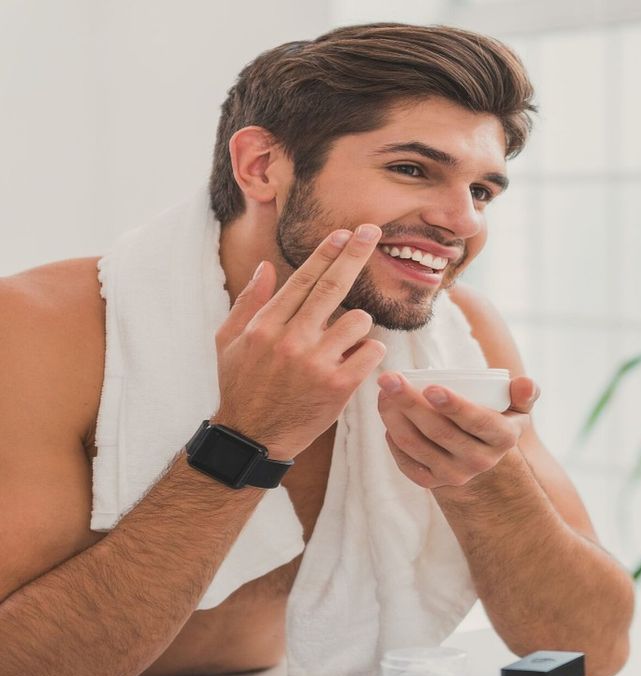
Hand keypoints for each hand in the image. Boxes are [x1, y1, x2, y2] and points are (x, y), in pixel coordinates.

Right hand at [212, 225, 386, 459]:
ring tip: (344, 341)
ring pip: (359, 320)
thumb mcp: (228, 342)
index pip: (302, 279)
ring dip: (358, 325)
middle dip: (355, 254)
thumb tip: (265, 267)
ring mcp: (316, 363)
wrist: (252, 439)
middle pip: (332, 286)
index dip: (326, 253)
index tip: (344, 233)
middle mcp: (291, 339)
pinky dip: (370, 351)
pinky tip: (356, 359)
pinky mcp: (339, 386)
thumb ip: (248, 303)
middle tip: (372, 231)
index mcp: (265, 325)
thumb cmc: (240, 387)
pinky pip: (371, 352)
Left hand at [378, 374, 539, 488]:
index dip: (454, 406)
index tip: (430, 387)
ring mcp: (454, 475)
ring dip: (394, 417)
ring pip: (417, 445)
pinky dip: (393, 439)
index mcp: (502, 438)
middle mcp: (479, 461)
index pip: (477, 421)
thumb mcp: (518, 409)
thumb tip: (524, 382)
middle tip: (389, 379)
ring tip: (383, 392)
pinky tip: (388, 416)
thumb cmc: (498, 420)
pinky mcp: (432, 483)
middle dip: (410, 403)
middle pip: (439, 431)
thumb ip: (525, 393)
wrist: (483, 460)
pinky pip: (406, 462)